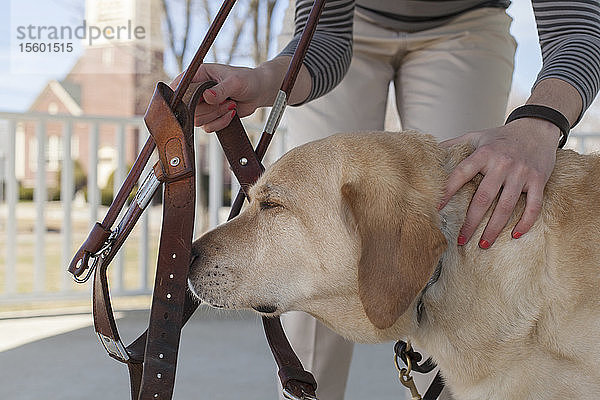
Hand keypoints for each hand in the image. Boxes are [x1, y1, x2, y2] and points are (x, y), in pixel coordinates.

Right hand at [171, 63, 269, 131]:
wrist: (258, 92)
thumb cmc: (246, 80)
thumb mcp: (235, 81)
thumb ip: (221, 89)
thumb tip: (207, 97)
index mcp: (198, 75)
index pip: (179, 86)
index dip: (180, 96)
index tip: (192, 102)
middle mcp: (197, 91)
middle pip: (188, 108)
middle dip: (209, 108)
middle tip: (227, 101)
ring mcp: (203, 105)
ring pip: (198, 119)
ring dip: (216, 115)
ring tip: (231, 104)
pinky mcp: (210, 117)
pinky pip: (208, 127)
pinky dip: (221, 123)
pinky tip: (231, 113)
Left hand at [439, 118, 559, 247]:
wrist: (537, 127)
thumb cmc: (501, 136)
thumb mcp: (476, 136)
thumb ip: (454, 145)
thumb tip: (430, 153)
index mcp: (483, 154)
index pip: (460, 174)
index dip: (447, 192)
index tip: (436, 210)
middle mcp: (502, 164)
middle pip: (483, 198)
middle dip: (471, 222)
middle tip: (460, 240)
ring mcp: (521, 173)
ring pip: (506, 206)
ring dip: (494, 229)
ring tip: (483, 245)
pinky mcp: (538, 180)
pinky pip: (533, 206)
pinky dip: (525, 222)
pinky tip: (515, 235)